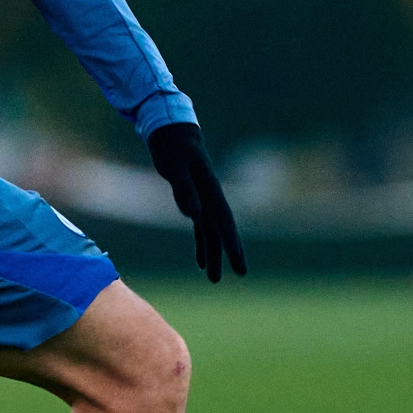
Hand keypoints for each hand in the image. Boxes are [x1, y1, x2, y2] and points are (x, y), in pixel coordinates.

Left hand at [146, 122, 246, 281]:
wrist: (171, 133)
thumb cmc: (173, 147)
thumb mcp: (175, 167)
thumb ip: (184, 190)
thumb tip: (193, 216)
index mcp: (209, 190)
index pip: (223, 220)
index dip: (231, 240)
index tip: (237, 260)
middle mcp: (210, 198)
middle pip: (222, 230)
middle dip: (230, 253)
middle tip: (241, 274)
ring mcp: (203, 200)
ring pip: (211, 233)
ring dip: (213, 255)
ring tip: (213, 279)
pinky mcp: (193, 201)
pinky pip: (201, 228)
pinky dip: (201, 244)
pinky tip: (200, 261)